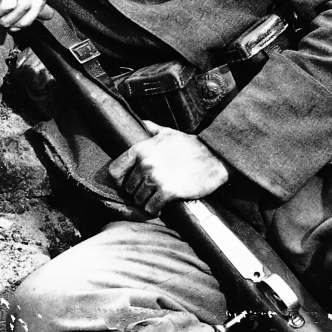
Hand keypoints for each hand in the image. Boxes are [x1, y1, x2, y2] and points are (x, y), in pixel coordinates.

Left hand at [106, 123, 229, 213]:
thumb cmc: (193, 146)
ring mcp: (156, 178)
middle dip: (138, 192)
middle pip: (128, 188)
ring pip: (139, 199)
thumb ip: (152, 129)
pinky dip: (155, 209)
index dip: (120, 180)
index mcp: (142, 149)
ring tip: (158, 198)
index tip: (129, 183)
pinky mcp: (168, 191)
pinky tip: (163, 205)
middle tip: (151, 191)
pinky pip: (151, 208)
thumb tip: (141, 122)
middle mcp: (146, 163)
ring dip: (147, 201)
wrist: (217, 157)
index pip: (115, 170)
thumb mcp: (170, 133)